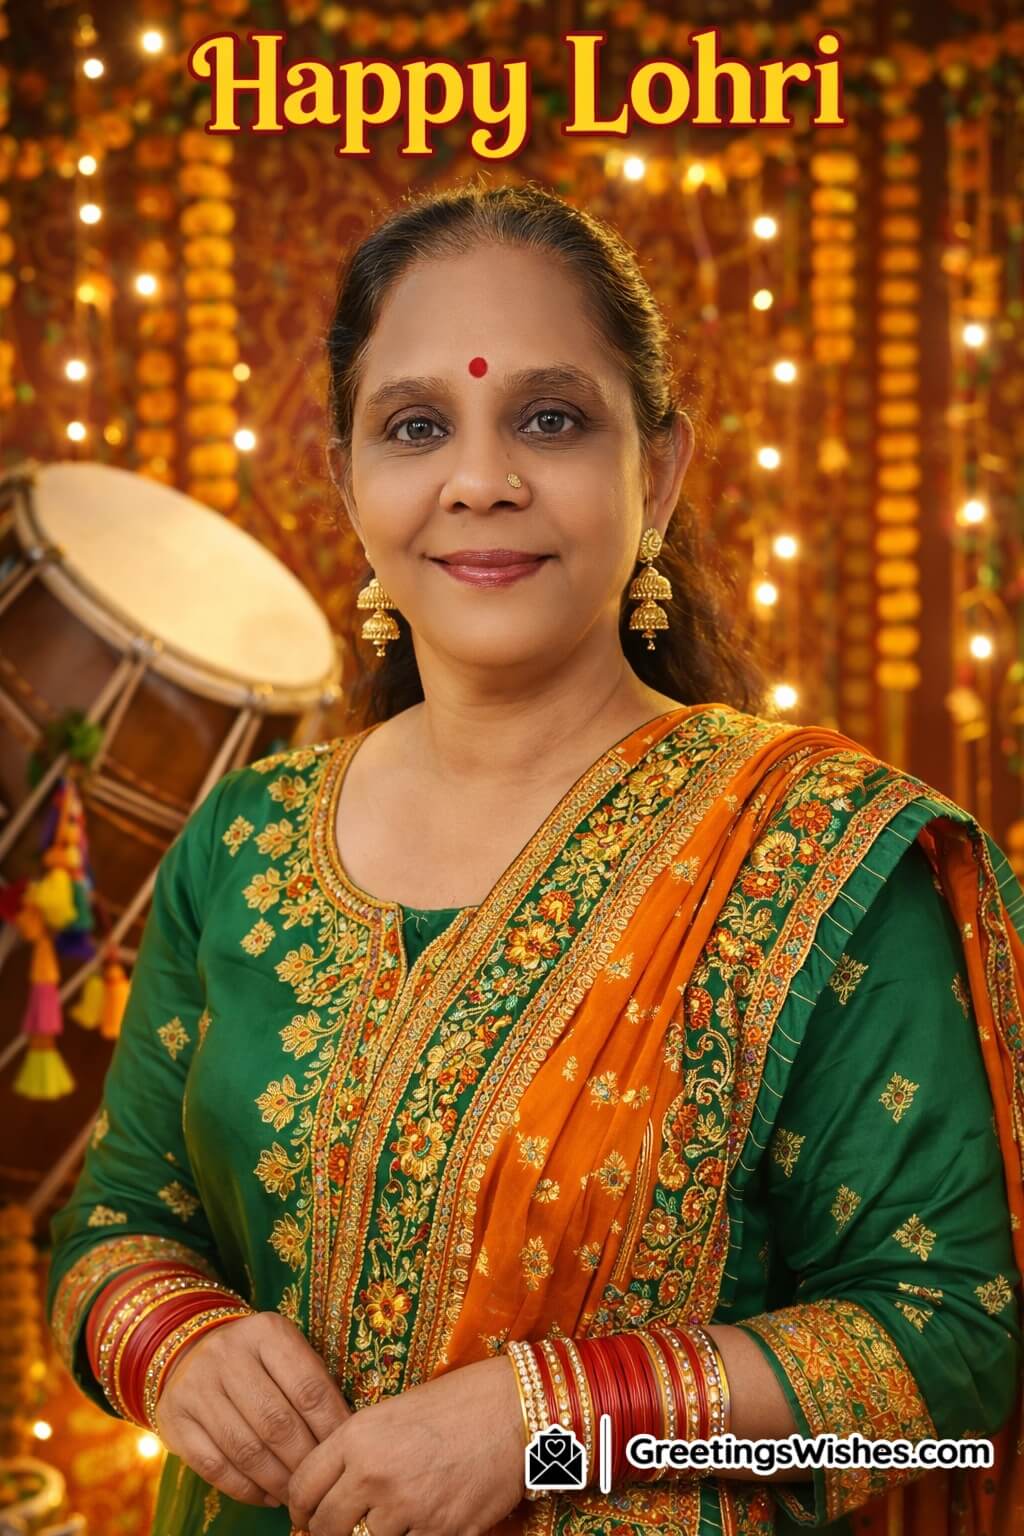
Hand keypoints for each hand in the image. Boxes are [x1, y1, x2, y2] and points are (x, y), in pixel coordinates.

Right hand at [154, 1310, 351, 1508]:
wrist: (191, 1348)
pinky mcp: (174, 1418)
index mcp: (267, 1332)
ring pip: (246, 1450)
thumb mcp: (286, 1352)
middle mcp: (228, 1354)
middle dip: (304, 1461)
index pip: (309, 1389)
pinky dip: (246, 1490)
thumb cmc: (257, 1359)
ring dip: (278, 1481)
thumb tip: (346, 1437)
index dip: (332, 1428)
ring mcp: (197, 1386)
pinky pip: (214, 1467)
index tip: (345, 1453)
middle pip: (277, 1423)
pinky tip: (268, 1496)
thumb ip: (312, 1384)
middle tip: (321, 1483)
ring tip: (298, 1496)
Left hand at [288, 1354, 526, 1535]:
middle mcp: (375, 1475)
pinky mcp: (441, 1532)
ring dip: (377, 1533)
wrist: (515, 1410)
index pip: (303, 1487)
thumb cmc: (457, 1403)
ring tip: (398, 1511)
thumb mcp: (395, 1413)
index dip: (299, 1507)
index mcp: (359, 1436)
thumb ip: (358, 1451)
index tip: (305, 1514)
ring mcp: (408, 1509)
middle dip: (330, 1530)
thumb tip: (332, 1491)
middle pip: (327, 1528)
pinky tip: (426, 1516)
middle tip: (341, 1526)